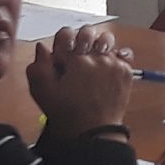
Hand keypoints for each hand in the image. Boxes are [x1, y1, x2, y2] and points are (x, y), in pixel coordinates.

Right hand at [28, 26, 133, 140]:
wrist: (92, 132)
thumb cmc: (67, 114)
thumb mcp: (43, 92)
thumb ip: (38, 67)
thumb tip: (42, 47)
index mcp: (75, 60)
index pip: (66, 34)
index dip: (61, 44)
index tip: (61, 56)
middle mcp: (96, 57)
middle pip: (88, 32)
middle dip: (80, 41)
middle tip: (78, 56)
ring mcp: (113, 63)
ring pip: (106, 39)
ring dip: (99, 46)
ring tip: (94, 60)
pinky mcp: (125, 72)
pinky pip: (124, 53)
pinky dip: (116, 56)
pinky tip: (108, 66)